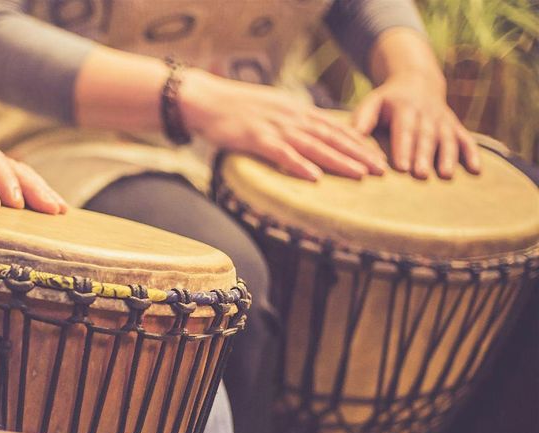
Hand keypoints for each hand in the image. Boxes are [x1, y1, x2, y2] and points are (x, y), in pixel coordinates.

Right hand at [180, 71, 387, 180]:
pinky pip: (282, 154)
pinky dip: (299, 165)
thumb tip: (307, 133)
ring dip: (339, 160)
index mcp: (296, 110)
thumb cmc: (235, 108)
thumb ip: (290, 120)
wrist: (206, 100)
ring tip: (361, 174)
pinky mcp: (256, 139)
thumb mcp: (271, 108)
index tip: (378, 155)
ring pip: (314, 145)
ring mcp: (275, 127)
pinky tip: (315, 176)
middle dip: (359, 153)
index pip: (335, 126)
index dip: (358, 141)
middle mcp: (292, 117)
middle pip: (332, 136)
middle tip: (382, 169)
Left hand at [352, 74, 481, 178]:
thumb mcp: (372, 102)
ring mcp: (444, 120)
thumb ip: (362, 119)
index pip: (404, 129)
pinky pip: (467, 139)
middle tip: (420, 175)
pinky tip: (476, 170)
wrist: (417, 81)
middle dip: (424, 156)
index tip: (402, 167)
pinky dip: (473, 154)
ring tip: (445, 175)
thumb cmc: (387, 101)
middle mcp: (427, 113)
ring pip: (448, 139)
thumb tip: (352, 137)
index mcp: (404, 108)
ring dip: (448, 157)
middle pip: (426, 136)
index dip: (404, 148)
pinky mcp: (455, 126)